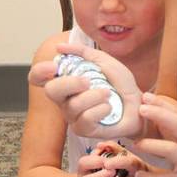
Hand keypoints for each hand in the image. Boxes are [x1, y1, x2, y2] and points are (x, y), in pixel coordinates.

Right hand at [28, 43, 144, 140]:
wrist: (138, 104)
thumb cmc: (119, 85)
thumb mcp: (104, 61)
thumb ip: (83, 52)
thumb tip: (60, 47)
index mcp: (66, 80)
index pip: (38, 77)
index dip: (39, 71)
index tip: (54, 66)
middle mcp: (65, 99)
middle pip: (51, 91)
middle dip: (70, 83)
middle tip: (88, 81)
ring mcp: (73, 116)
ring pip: (73, 105)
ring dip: (94, 96)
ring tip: (108, 93)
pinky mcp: (84, 129)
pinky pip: (86, 118)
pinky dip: (101, 109)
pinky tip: (109, 107)